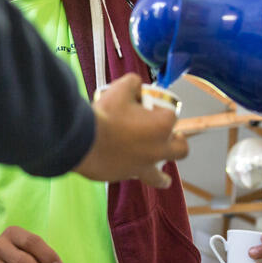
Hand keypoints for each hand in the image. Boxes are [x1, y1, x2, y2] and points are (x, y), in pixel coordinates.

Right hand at [74, 73, 187, 187]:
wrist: (82, 140)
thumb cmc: (105, 115)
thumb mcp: (120, 89)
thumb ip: (133, 83)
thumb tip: (135, 85)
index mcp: (162, 126)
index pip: (171, 115)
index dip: (161, 109)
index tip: (149, 106)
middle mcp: (158, 149)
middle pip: (180, 149)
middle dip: (179, 143)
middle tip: (173, 139)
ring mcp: (142, 166)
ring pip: (159, 176)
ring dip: (162, 176)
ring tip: (164, 179)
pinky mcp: (124, 176)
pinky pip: (133, 176)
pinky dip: (132, 172)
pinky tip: (126, 169)